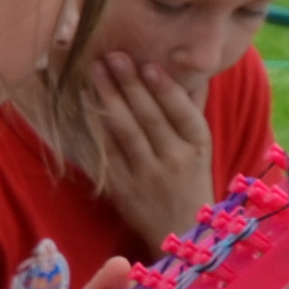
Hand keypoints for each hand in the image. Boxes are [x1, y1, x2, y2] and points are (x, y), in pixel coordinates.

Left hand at [77, 47, 218, 245]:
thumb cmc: (191, 182)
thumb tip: (190, 73)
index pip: (183, 113)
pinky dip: (98, 126)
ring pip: (127, 131)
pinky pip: (108, 151)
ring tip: (96, 71)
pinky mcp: (123, 187)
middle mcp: (176, 160)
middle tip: (113, 55)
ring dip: (110, 97)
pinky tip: (88, 104)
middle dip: (130, 84)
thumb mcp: (201, 149)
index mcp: (199, 147)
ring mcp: (148, 175)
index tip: (149, 64)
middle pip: (151, 117)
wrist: (181, 233)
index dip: (166, 88)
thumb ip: (191, 112)